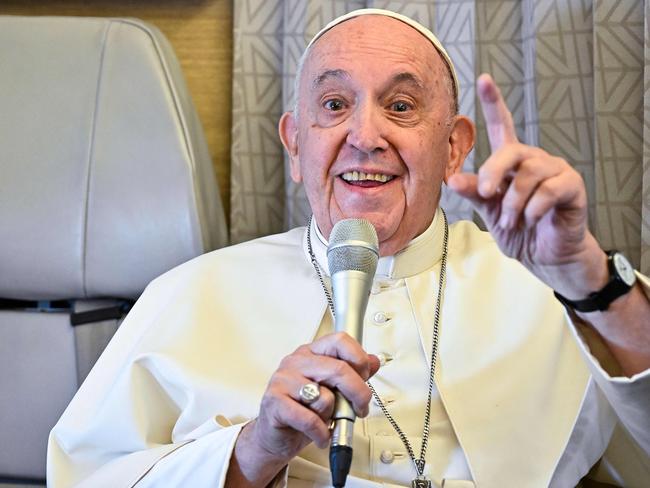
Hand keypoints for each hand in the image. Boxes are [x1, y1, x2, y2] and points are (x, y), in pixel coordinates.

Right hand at [226, 332, 379, 485]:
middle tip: (360, 408)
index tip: (365, 377)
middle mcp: (296, 361)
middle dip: (358, 393)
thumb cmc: (303, 410)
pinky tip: (320, 434)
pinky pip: (310, 419)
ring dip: (332, 416)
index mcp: (312, 352)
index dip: (359, 358)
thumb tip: (374, 361)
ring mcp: (283, 380)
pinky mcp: (275, 401)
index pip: (340, 341)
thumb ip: (353, 374)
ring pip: (325, 397)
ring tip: (325, 421)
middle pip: (339, 369)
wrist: (274, 435)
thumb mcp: (332, 390)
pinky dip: (321, 432)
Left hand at [448, 73, 605, 296]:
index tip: (484, 78)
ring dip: (514, 202)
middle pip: (513, 150)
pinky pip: (550, 190)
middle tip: (487, 194)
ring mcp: (556, 172)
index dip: (494, 103)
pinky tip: (531, 220)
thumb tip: (453, 178)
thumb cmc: (519, 230)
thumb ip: (475, 193)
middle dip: (494, 172)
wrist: (544, 257)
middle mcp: (534, 161)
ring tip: (510, 220)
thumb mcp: (489, 212)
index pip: (503, 126)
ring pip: (530, 173)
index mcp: (512, 163)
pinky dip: (534, 209)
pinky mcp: (572, 188)